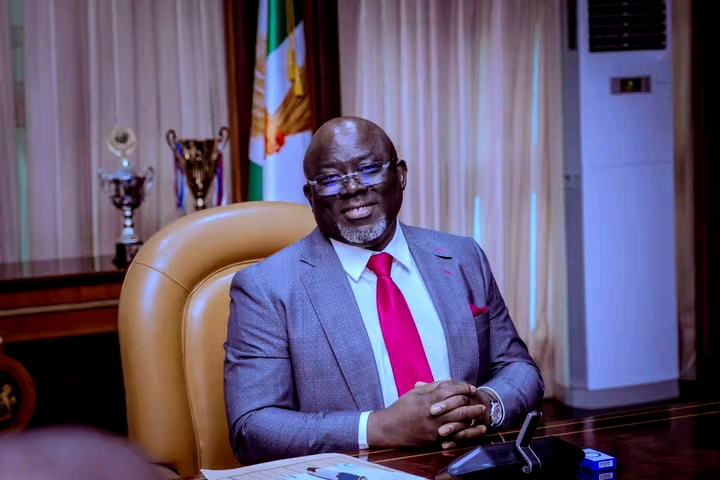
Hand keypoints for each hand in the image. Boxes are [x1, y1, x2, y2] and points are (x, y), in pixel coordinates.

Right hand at [367, 379, 485, 447]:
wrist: (389, 428)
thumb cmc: (401, 408)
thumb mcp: (415, 393)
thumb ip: (433, 386)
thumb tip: (449, 379)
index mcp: (428, 400)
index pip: (451, 390)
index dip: (463, 387)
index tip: (471, 388)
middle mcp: (433, 414)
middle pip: (458, 407)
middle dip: (472, 404)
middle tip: (481, 402)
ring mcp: (434, 428)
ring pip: (459, 422)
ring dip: (472, 418)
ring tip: (481, 414)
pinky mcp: (434, 440)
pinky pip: (454, 436)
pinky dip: (466, 432)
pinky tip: (474, 430)